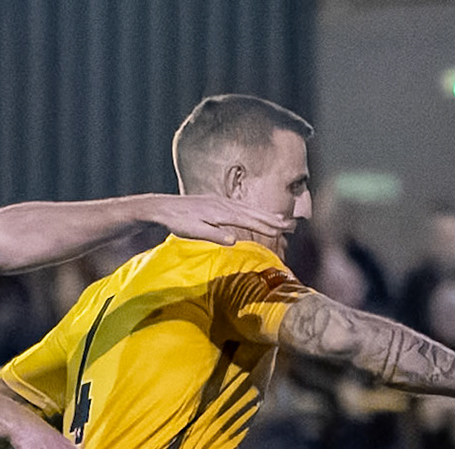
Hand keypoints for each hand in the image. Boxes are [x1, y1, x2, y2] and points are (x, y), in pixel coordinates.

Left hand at [151, 194, 292, 245]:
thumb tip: (234, 241)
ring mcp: (221, 202)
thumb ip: (214, 236)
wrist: (163, 207)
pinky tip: (258, 214)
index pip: (248, 220)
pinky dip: (253, 211)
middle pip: (253, 212)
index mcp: (221, 212)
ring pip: (248, 209)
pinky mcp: (217, 202)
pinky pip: (241, 207)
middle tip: (291, 225)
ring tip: (282, 220)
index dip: (265, 226)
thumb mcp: (194, 232)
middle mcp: (224, 204)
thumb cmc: (178, 221)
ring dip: (266, 214)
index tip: (281, 231)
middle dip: (273, 219)